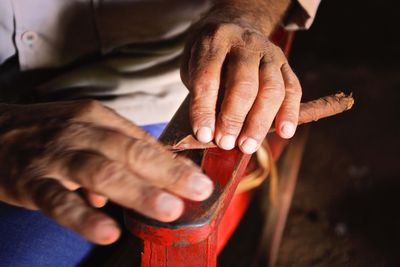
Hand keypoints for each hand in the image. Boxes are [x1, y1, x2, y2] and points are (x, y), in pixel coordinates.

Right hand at [0, 101, 212, 244]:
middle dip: (168, 173)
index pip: (143, 141)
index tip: (200, 180)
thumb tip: (156, 176)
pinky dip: (83, 217)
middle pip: (130, 152)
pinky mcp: (31, 181)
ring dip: (138, 192)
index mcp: (98, 118)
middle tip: (199, 191)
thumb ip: (120, 151)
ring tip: (168, 210)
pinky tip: (107, 231)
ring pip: (101, 172)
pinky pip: (59, 201)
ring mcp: (56, 156)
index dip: (174, 162)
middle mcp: (80, 132)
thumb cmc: (50, 132)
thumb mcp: (87, 129)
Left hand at [181, 8, 301, 153]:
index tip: (203, 135)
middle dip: (234, 119)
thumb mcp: (192, 67)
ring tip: (248, 146)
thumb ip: (201, 94)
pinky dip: (289, 113)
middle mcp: (244, 43)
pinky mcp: (285, 63)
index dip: (204, 110)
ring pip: (271, 89)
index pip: (208, 78)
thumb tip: (210, 134)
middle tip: (226, 143)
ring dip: (260, 122)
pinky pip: (293, 88)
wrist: (234, 27)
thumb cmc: (209, 57)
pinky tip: (284, 132)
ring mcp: (268, 52)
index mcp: (214, 41)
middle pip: (244, 84)